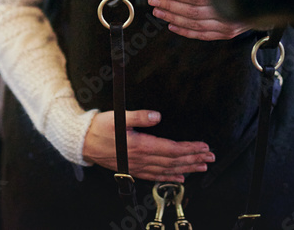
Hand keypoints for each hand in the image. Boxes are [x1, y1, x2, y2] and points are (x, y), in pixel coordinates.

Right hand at [82, 110, 214, 182]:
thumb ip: (139, 116)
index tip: (204, 147)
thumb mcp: (119, 116)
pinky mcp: (132, 169)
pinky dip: (169, 178)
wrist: (82, 142)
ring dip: (186, 168)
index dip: (189, 148)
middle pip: (173, 161)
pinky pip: (154, 176)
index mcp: (141, 145)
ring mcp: (137, 166)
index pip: (172, 149)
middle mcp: (141, 158)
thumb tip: (157, 116)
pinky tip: (179, 178)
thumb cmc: (100, 127)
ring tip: (201, 167)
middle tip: (210, 158)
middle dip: (194, 159)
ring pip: (167, 170)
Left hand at [148, 0, 249, 39]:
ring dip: (173, 17)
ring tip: (158, 10)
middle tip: (154, 0)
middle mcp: (229, 14)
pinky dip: (185, 31)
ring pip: (194, 24)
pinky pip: (202, 34)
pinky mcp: (226, 34)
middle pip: (192, 12)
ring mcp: (228, 27)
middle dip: (170, 5)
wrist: (274, 2)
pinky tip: (171, 25)